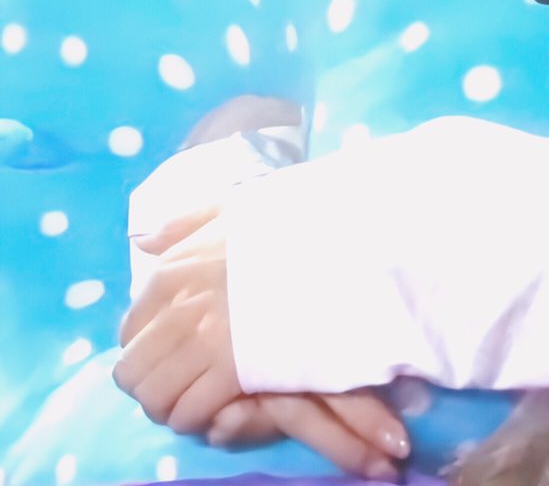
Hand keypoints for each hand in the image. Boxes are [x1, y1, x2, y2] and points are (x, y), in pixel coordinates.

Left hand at [118, 204, 412, 475]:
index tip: (176, 348)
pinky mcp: (230, 372)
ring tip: (201, 396)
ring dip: (172, 403)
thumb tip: (143, 241)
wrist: (345, 245)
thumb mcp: (238, 206)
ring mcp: (202, 344)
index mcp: (174, 272)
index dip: (149, 344)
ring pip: (154, 398)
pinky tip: (221, 405)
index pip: (129, 329)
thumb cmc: (296, 224)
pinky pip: (188, 413)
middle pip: (132, 371)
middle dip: (153, 381)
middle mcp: (178, 311)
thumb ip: (188, 222)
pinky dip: (198, 416)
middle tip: (185, 380)